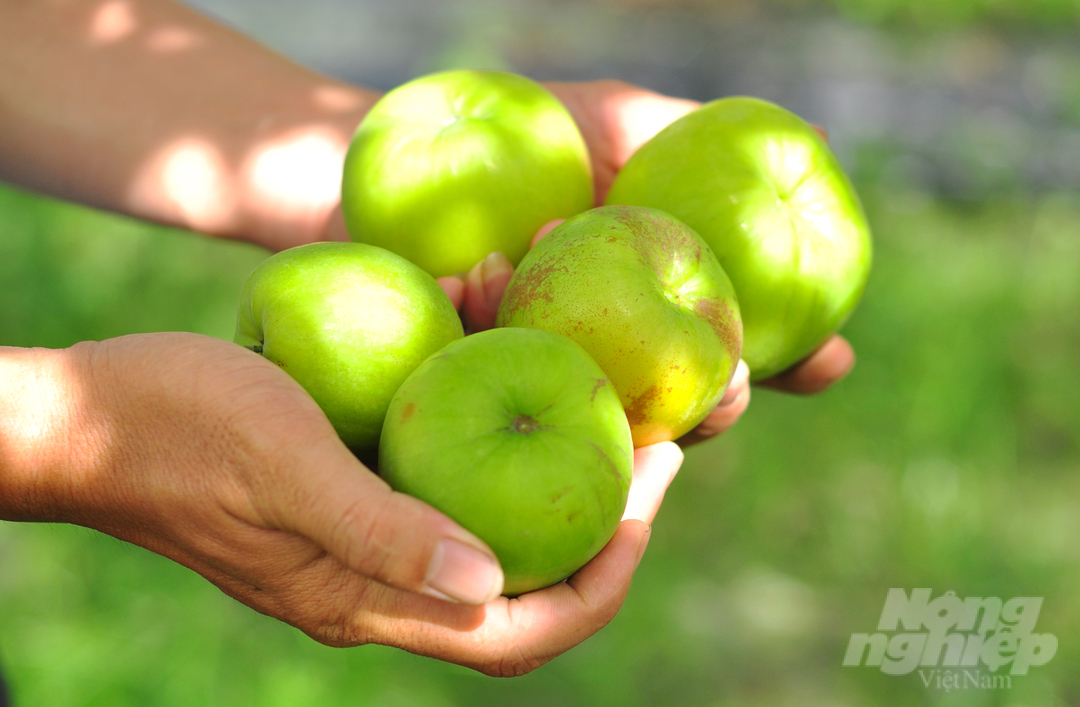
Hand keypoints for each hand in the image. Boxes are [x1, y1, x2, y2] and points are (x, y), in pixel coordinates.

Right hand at [0, 332, 679, 674]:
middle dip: (602, 511)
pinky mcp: (355, 484)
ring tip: (577, 351)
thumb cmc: (173, 430)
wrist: (88, 417)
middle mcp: (382, 579)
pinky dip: (479, 400)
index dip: (602, 580)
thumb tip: (489, 581)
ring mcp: (370, 531)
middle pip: (527, 572)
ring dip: (542, 437)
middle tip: (654, 431)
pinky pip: (442, 456)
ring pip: (490, 505)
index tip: (652, 494)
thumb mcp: (282, 467)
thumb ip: (379, 533)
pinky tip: (485, 320)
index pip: (520, 630)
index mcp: (369, 599)